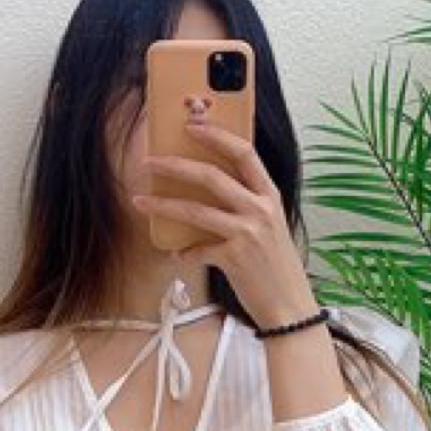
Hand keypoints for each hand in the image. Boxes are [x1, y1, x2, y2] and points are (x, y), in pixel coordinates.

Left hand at [132, 121, 316, 329]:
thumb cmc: (276, 265)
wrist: (289, 306)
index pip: (243, 152)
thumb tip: (207, 188)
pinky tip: (175, 254)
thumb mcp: (270, 225)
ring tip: (140, 200)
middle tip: (150, 161)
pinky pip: (198, 249)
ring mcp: (248, 233)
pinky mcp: (235, 258)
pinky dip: (183, 252)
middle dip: (175, 165)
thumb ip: (247, 203)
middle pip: (211, 176)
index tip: (191, 125)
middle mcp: (260, 209)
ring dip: (163, 205)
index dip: (216, 135)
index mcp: (269, 195)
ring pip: (196, 210)